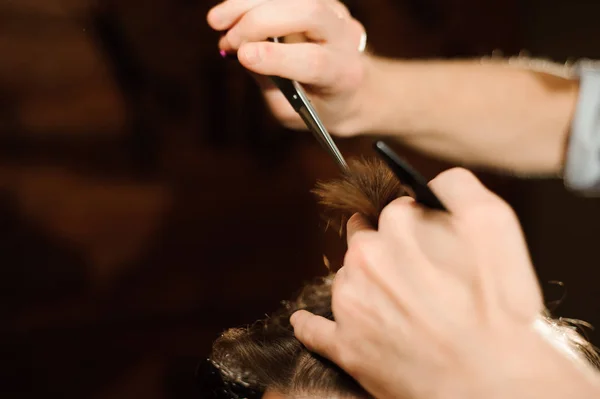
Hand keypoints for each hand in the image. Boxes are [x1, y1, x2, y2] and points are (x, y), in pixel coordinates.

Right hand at [206, 0, 368, 135]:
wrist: (352, 90)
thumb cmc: (318, 106)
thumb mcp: (293, 113)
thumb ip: (271, 87)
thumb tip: (243, 52)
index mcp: (344, 75)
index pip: (314, 60)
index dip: (277, 57)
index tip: (242, 56)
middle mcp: (345, 38)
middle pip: (308, 13)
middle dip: (260, 22)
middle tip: (227, 41)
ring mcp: (335, 14)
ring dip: (250, 4)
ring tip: (217, 22)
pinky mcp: (320, 1)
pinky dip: (254, 0)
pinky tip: (231, 12)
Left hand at [290, 168, 553, 398]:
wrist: (493, 381)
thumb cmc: (499, 305)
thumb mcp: (494, 222)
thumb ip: (457, 187)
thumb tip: (433, 182)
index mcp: (397, 226)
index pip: (396, 211)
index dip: (416, 227)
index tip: (429, 245)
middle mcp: (364, 258)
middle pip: (365, 241)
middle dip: (385, 251)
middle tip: (415, 277)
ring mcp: (350, 302)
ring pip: (347, 280)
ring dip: (365, 287)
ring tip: (401, 310)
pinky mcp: (344, 345)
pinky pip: (314, 329)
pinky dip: (310, 325)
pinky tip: (303, 322)